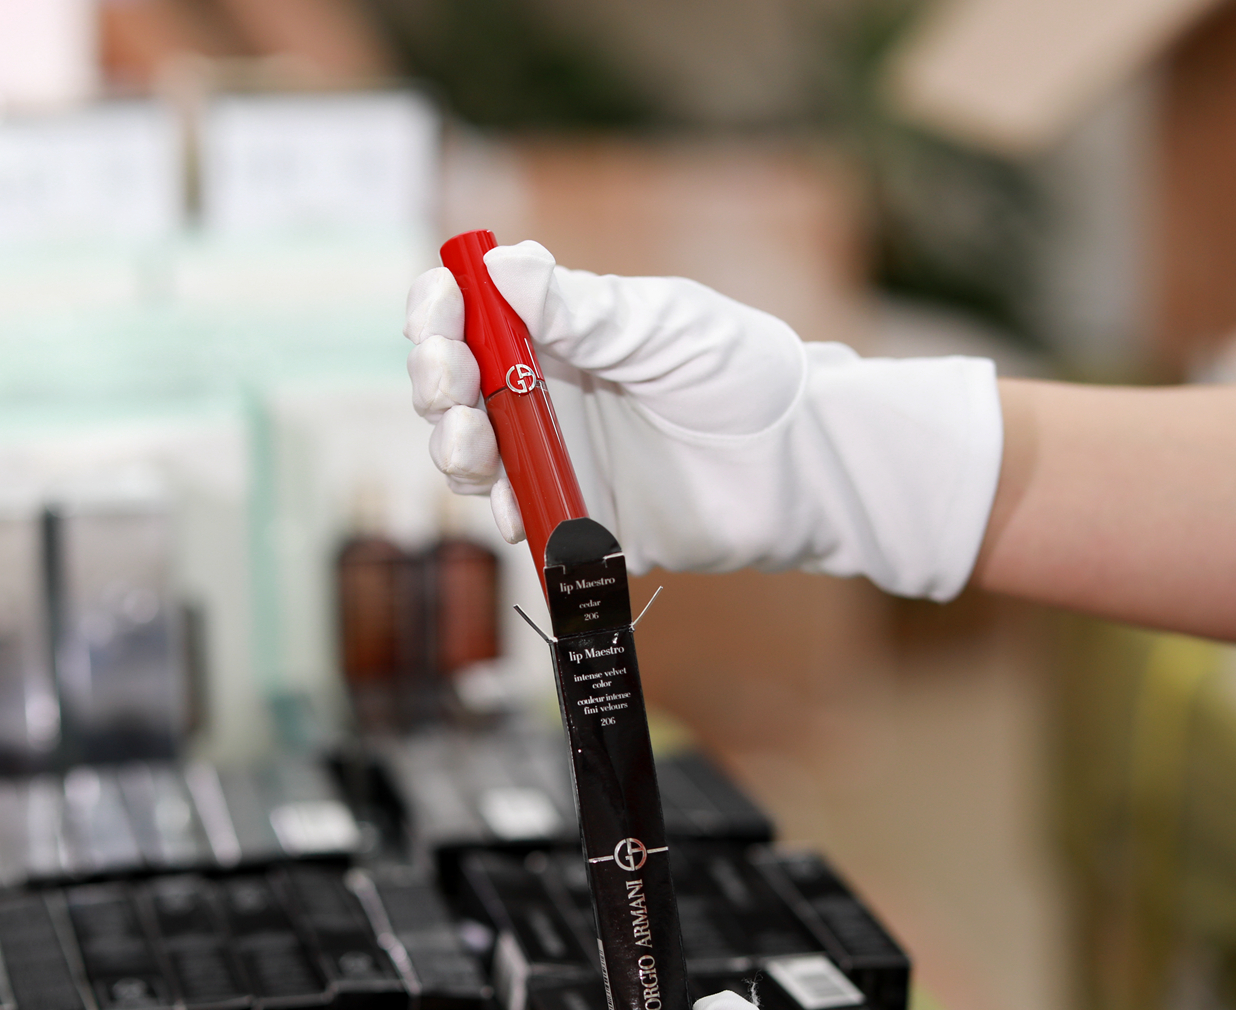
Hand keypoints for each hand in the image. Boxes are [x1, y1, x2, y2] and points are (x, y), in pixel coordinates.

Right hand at [403, 241, 1003, 597]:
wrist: (800, 461)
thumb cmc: (741, 372)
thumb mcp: (662, 324)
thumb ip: (582, 310)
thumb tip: (504, 265)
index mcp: (558, 330)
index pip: (470, 313)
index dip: (439, 309)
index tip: (440, 310)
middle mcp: (543, 392)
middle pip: (454, 386)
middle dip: (435, 380)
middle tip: (450, 380)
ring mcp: (557, 456)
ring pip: (472, 454)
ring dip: (454, 446)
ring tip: (472, 443)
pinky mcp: (577, 517)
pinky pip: (523, 518)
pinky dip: (508, 512)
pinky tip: (514, 508)